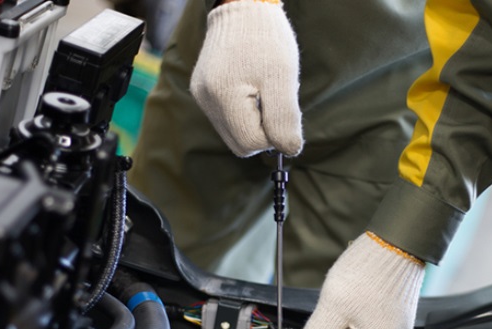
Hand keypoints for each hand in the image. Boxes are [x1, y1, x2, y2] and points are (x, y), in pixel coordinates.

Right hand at [190, 0, 302, 156]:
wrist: (244, 7)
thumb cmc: (267, 39)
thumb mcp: (283, 79)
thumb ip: (285, 119)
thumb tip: (289, 150)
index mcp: (223, 97)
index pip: (251, 144)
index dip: (273, 133)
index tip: (281, 107)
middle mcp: (206, 101)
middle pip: (240, 144)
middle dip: (263, 129)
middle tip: (273, 98)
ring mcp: (202, 97)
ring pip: (234, 133)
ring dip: (255, 120)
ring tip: (262, 89)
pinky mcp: (203, 93)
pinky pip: (228, 119)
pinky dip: (244, 111)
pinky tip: (251, 87)